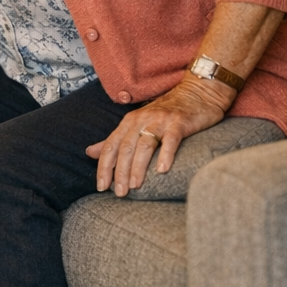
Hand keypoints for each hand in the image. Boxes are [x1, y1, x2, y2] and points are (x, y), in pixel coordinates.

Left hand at [85, 75, 231, 195]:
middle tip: (119, 193)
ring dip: (138, 167)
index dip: (104, 167)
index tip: (101, 187)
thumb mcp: (137, 124)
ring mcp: (160, 120)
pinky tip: (162, 170)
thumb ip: (115, 140)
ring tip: (135, 186)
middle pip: (125, 148)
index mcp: (129, 122)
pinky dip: (165, 154)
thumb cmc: (165, 113)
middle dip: (120, 172)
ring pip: (144, 145)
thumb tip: (89, 152)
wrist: (197, 93)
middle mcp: (141, 120)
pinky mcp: (179, 123)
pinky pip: (170, 139)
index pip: (110, 146)